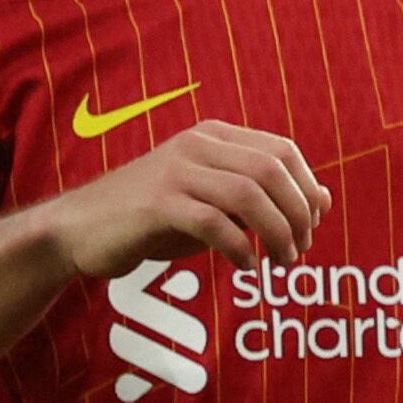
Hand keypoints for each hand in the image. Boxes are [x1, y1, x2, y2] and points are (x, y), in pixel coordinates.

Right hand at [38, 121, 330, 276]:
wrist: (78, 229)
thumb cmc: (152, 218)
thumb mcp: (213, 201)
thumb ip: (263, 196)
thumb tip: (325, 199)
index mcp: (214, 136)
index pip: (283, 151)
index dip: (306, 188)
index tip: (313, 224)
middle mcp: (197, 145)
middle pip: (272, 171)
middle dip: (297, 213)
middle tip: (299, 250)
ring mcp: (175, 172)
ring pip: (249, 195)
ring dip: (276, 232)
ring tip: (281, 261)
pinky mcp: (156, 204)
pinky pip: (214, 223)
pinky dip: (240, 247)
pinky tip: (245, 266)